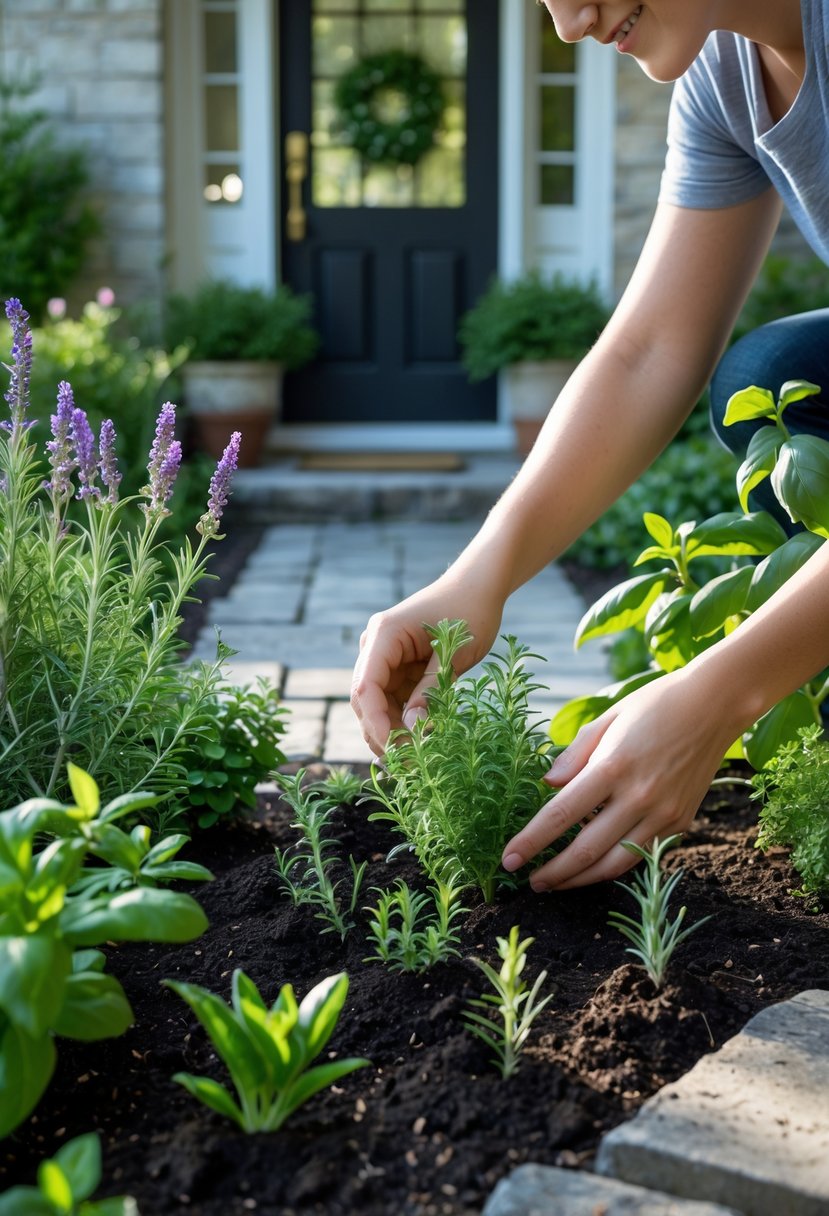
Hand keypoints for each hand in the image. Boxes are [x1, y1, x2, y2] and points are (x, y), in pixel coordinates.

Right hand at [351, 577, 501, 755]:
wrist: (478, 586)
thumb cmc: (470, 611)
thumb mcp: (455, 654)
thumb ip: (431, 691)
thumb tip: (412, 730)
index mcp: (384, 635)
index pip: (366, 687)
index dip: (376, 722)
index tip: (396, 749)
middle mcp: (376, 646)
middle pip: (365, 699)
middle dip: (381, 732)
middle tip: (407, 765)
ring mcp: (384, 657)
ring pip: (377, 704)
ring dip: (391, 731)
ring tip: (413, 761)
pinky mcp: (397, 667)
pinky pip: (393, 699)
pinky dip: (402, 721)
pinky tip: (417, 743)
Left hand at [501, 666, 741, 888]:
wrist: (715, 705)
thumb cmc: (654, 705)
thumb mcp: (607, 717)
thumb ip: (574, 754)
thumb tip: (548, 785)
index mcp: (612, 766)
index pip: (561, 815)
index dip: (531, 842)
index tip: (509, 859)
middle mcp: (638, 796)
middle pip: (585, 850)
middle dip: (552, 873)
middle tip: (529, 881)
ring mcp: (663, 813)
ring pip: (614, 864)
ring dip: (580, 880)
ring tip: (556, 883)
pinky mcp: (680, 822)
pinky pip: (641, 854)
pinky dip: (614, 866)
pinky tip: (593, 867)